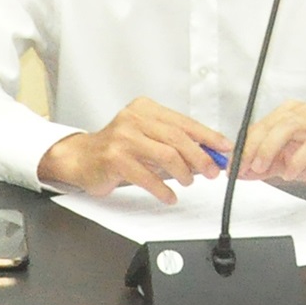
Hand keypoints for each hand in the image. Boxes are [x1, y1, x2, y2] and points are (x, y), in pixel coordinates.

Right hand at [36, 98, 228, 201]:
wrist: (81, 158)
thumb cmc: (117, 149)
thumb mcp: (146, 138)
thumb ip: (174, 143)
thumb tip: (208, 155)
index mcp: (145, 109)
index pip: (184, 122)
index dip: (208, 136)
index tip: (224, 148)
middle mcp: (134, 119)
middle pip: (178, 138)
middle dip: (200, 156)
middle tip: (212, 170)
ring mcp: (123, 138)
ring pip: (166, 155)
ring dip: (184, 173)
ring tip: (188, 182)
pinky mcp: (115, 158)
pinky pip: (148, 176)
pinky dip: (163, 189)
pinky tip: (169, 196)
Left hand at [238, 100, 305, 182]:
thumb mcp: (284, 162)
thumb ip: (262, 166)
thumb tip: (239, 172)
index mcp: (288, 113)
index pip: (259, 126)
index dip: (243, 146)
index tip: (232, 164)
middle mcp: (301, 111)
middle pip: (269, 124)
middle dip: (252, 147)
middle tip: (244, 167)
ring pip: (286, 128)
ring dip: (269, 149)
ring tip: (262, 168)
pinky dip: (296, 161)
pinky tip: (289, 173)